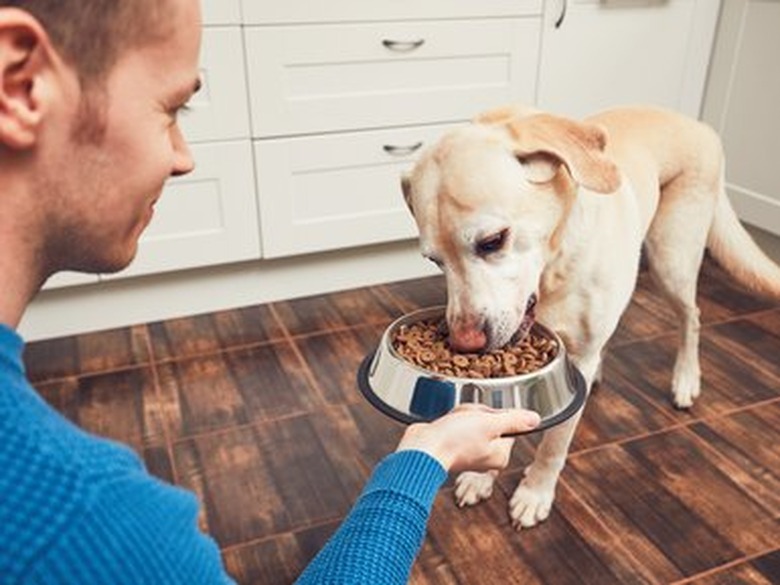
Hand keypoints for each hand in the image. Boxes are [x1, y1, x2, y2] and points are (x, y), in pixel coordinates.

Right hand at [395, 404, 540, 472]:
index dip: (493, 414)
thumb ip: (514, 420)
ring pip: (473, 418)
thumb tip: (536, 419)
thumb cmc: (454, 440)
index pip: (507, 422)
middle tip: (466, 421)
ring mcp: (470, 450)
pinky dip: (451, 420)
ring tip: (453, 422)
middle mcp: (486, 455)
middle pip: (490, 419)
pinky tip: (445, 424)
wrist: (421, 450)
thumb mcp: (489, 424)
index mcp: (500, 454)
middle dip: (476, 413)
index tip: (483, 418)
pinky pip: (458, 423)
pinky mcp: (454, 444)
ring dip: (462, 414)